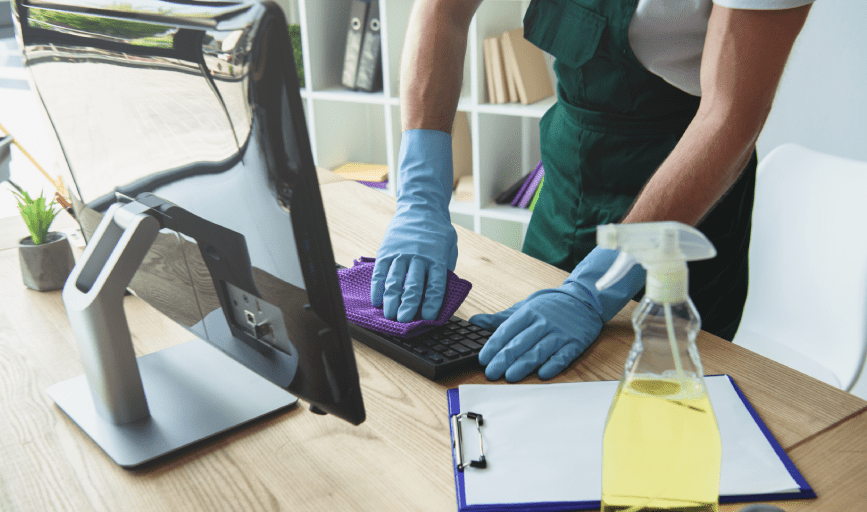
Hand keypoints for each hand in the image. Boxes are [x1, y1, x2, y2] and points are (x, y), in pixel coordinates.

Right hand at [371, 130, 457, 321]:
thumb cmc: (437, 231)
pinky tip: (377, 300)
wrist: (420, 207)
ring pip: (394, 281)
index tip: (427, 318)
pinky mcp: (386, 251)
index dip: (431, 303)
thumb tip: (440, 294)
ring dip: (391, 300)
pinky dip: (377, 287)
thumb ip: (445, 269)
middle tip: (404, 321)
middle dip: (408, 306)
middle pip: (413, 285)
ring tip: (389, 315)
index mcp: (437, 258)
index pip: (435, 285)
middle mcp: (418, 257)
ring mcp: (401, 254)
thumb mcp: (449, 247)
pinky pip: (380, 272)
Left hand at [471, 247, 644, 381]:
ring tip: (510, 376)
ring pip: (539, 350)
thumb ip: (500, 318)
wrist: (585, 300)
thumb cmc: (550, 306)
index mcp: (528, 312)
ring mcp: (560, 333)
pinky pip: (563, 356)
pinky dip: (553, 365)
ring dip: (524, 364)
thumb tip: (475, 322)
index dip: (494, 345)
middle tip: (491, 372)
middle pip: (521, 342)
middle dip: (504, 359)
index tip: (483, 358)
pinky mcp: (575, 343)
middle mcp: (543, 322)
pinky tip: (543, 374)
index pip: (507, 330)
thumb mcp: (524, 307)